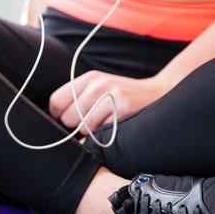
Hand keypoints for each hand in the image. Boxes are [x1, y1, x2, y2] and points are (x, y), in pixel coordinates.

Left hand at [49, 72, 172, 129]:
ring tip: (105, 123)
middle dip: (76, 126)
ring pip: (83, 127)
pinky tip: (116, 126)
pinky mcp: (123, 110)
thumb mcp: (100, 88)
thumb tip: (55, 119)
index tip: (68, 119)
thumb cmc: (123, 96)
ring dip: (92, 132)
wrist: (159, 93)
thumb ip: (78, 98)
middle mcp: (98, 85)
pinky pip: (101, 132)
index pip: (56, 101)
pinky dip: (106, 135)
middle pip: (67, 117)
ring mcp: (111, 96)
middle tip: (92, 122)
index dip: (59, 115)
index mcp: (89, 78)